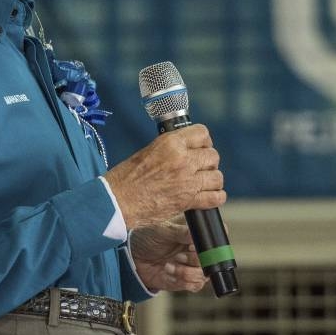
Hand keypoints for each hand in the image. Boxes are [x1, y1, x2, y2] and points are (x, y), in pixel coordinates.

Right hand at [103, 124, 224, 227]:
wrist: (118, 200)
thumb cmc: (127, 177)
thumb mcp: (149, 150)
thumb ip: (170, 148)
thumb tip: (186, 148)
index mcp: (171, 143)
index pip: (202, 133)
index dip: (203, 141)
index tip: (200, 146)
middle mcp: (182, 160)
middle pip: (212, 155)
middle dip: (208, 161)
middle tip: (200, 167)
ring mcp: (187, 181)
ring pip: (217, 176)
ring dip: (212, 179)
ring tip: (203, 182)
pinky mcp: (188, 201)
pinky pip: (215, 197)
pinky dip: (216, 197)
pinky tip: (209, 196)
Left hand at [130, 216, 207, 292]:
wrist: (131, 255)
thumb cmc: (147, 236)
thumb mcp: (162, 229)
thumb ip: (180, 232)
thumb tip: (196, 235)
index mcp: (194, 235)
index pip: (214, 241)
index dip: (210, 246)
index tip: (192, 245)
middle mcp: (195, 251)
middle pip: (211, 261)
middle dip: (195, 260)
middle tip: (179, 256)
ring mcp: (190, 267)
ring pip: (203, 275)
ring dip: (188, 272)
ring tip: (170, 265)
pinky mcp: (183, 280)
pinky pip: (193, 286)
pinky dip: (181, 280)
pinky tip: (167, 272)